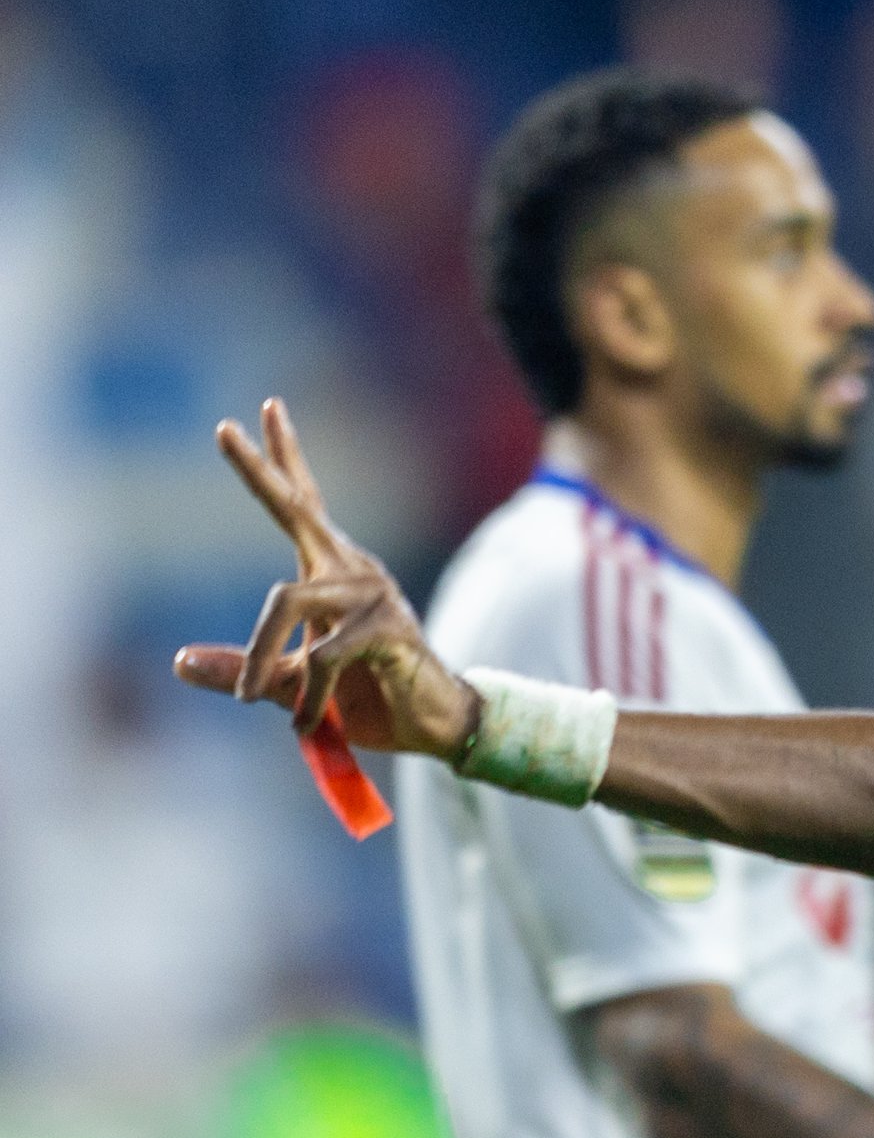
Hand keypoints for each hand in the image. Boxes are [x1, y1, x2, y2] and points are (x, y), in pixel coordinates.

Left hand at [172, 399, 475, 760]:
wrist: (433, 727)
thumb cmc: (369, 697)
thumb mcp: (295, 683)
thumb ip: (247, 669)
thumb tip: (178, 662)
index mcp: (330, 573)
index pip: (303, 504)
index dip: (283, 459)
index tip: (265, 409)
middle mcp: (351, 570)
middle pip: (298, 509)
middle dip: (258, 471)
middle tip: (222, 430)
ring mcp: (372, 594)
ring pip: (287, 601)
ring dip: (262, 657)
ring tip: (253, 698)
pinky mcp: (388, 627)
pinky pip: (325, 653)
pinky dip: (308, 692)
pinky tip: (309, 718)